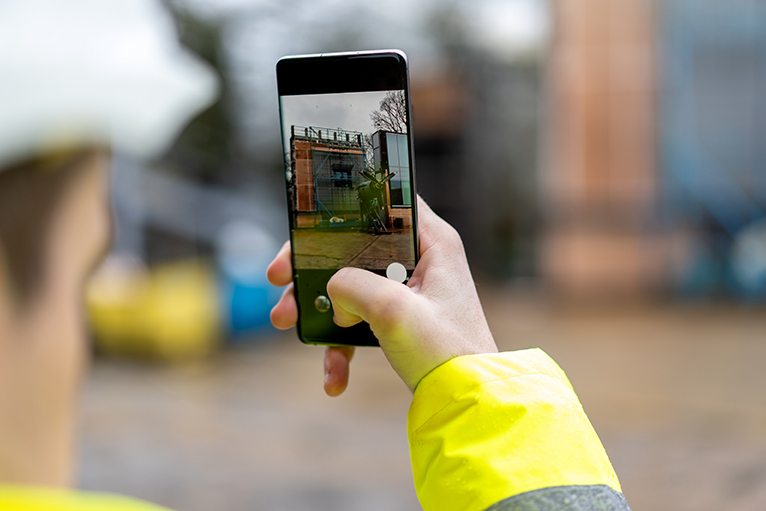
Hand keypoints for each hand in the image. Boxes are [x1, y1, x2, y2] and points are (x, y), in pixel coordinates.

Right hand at [267, 196, 496, 393]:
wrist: (467, 404)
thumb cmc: (447, 353)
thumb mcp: (395, 312)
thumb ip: (353, 286)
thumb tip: (331, 290)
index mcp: (431, 242)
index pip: (382, 203)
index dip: (340, 211)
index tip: (304, 230)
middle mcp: (421, 260)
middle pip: (353, 246)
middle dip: (312, 266)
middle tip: (278, 278)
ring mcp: (408, 291)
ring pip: (349, 285)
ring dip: (316, 306)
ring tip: (286, 322)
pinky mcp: (399, 320)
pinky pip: (359, 322)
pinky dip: (341, 346)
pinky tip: (334, 378)